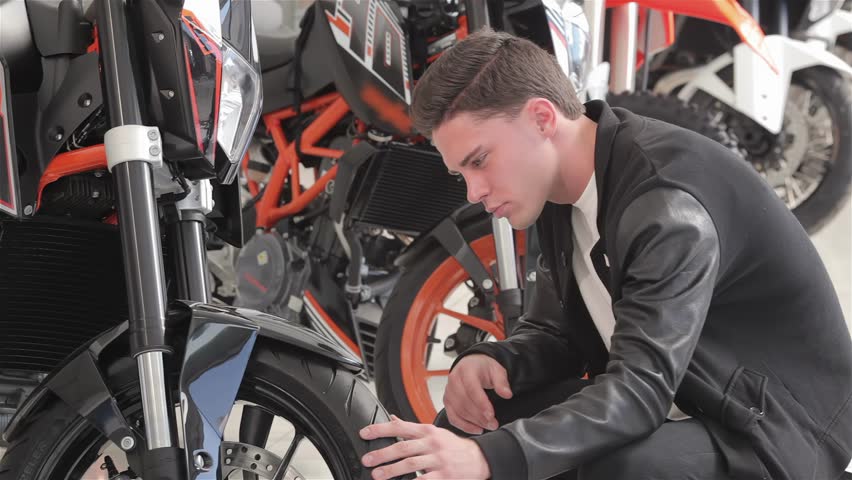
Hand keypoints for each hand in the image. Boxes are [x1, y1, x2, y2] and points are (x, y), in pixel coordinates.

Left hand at [359, 415, 490, 479]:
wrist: (479, 459)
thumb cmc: (453, 447)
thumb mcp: (434, 432)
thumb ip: (412, 428)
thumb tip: (391, 418)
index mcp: (427, 431)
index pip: (400, 427)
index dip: (380, 429)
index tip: (364, 433)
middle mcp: (432, 443)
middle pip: (403, 447)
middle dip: (382, 453)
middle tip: (367, 459)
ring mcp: (438, 460)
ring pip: (411, 464)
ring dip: (391, 470)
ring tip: (377, 475)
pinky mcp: (444, 476)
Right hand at [443, 354, 512, 433]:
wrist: (471, 365)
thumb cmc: (482, 368)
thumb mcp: (496, 370)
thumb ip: (502, 382)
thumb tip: (507, 394)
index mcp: (466, 370)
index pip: (471, 388)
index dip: (481, 403)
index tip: (491, 415)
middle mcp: (454, 380)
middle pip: (464, 402)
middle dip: (479, 416)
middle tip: (493, 424)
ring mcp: (449, 391)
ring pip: (458, 411)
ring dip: (474, 422)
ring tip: (488, 426)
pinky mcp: (447, 401)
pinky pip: (453, 417)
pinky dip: (464, 426)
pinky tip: (476, 429)